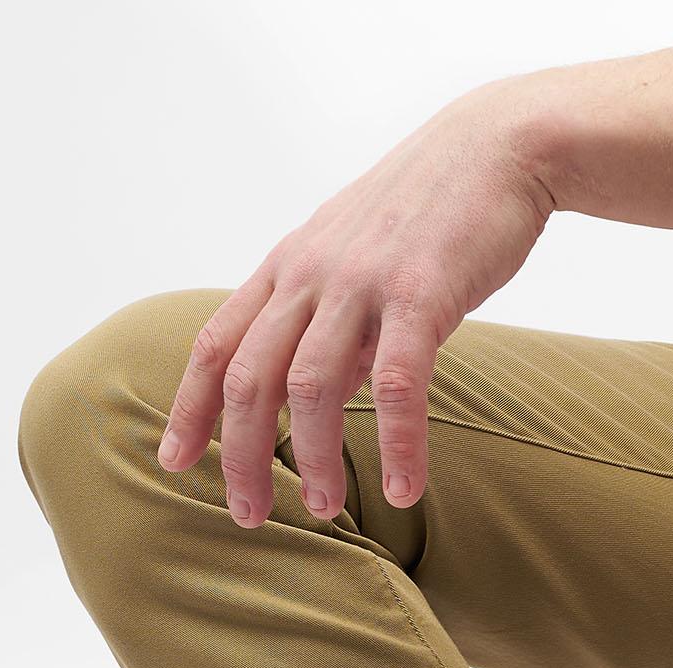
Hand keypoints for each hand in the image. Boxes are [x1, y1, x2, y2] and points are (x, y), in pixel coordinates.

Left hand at [158, 83, 556, 525]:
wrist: (497, 147)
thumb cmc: (430, 212)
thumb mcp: (357, 259)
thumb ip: (329, 323)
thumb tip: (321, 395)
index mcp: (289, 268)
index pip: (218, 345)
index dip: (191, 408)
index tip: (175, 463)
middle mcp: (311, 274)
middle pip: (251, 377)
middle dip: (240, 454)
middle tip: (248, 515)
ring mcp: (362, 283)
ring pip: (313, 386)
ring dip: (314, 458)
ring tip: (323, 510)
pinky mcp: (422, 294)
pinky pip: (398, 386)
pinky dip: (397, 445)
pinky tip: (403, 492)